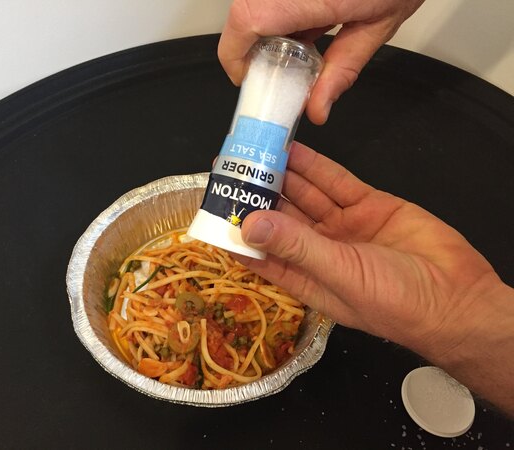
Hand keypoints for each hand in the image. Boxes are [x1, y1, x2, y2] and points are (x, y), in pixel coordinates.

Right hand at [219, 0, 424, 123]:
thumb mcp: (378, 25)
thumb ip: (343, 69)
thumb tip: (316, 108)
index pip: (247, 21)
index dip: (235, 55)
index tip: (246, 77)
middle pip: (245, 13)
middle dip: (253, 45)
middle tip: (280, 65)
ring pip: (255, 3)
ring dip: (268, 27)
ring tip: (303, 38)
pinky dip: (281, 11)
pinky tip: (310, 19)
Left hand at [236, 143, 511, 367]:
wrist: (456, 295)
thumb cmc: (393, 301)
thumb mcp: (338, 273)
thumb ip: (295, 245)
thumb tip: (249, 225)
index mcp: (304, 276)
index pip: (259, 252)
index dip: (237, 231)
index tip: (214, 208)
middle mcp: (318, 249)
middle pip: (279, 217)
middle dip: (256, 194)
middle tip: (231, 168)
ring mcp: (343, 226)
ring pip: (305, 195)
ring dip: (282, 175)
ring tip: (256, 152)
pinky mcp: (368, 205)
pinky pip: (335, 183)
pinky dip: (315, 167)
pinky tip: (293, 151)